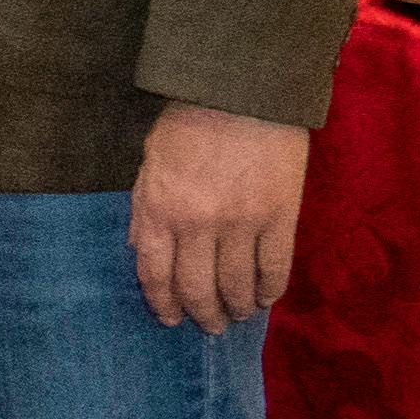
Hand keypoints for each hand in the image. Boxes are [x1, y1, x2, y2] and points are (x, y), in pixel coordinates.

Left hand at [131, 99, 309, 331]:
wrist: (242, 92)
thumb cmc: (188, 123)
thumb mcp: (149, 164)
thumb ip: (144, 209)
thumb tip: (139, 249)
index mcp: (158, 211)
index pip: (155, 275)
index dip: (163, 304)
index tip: (171, 320)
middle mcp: (196, 225)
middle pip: (197, 288)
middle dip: (202, 314)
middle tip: (210, 326)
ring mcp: (241, 223)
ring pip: (237, 284)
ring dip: (237, 307)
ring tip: (238, 315)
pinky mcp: (280, 216)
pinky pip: (275, 267)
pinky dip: (271, 290)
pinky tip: (267, 299)